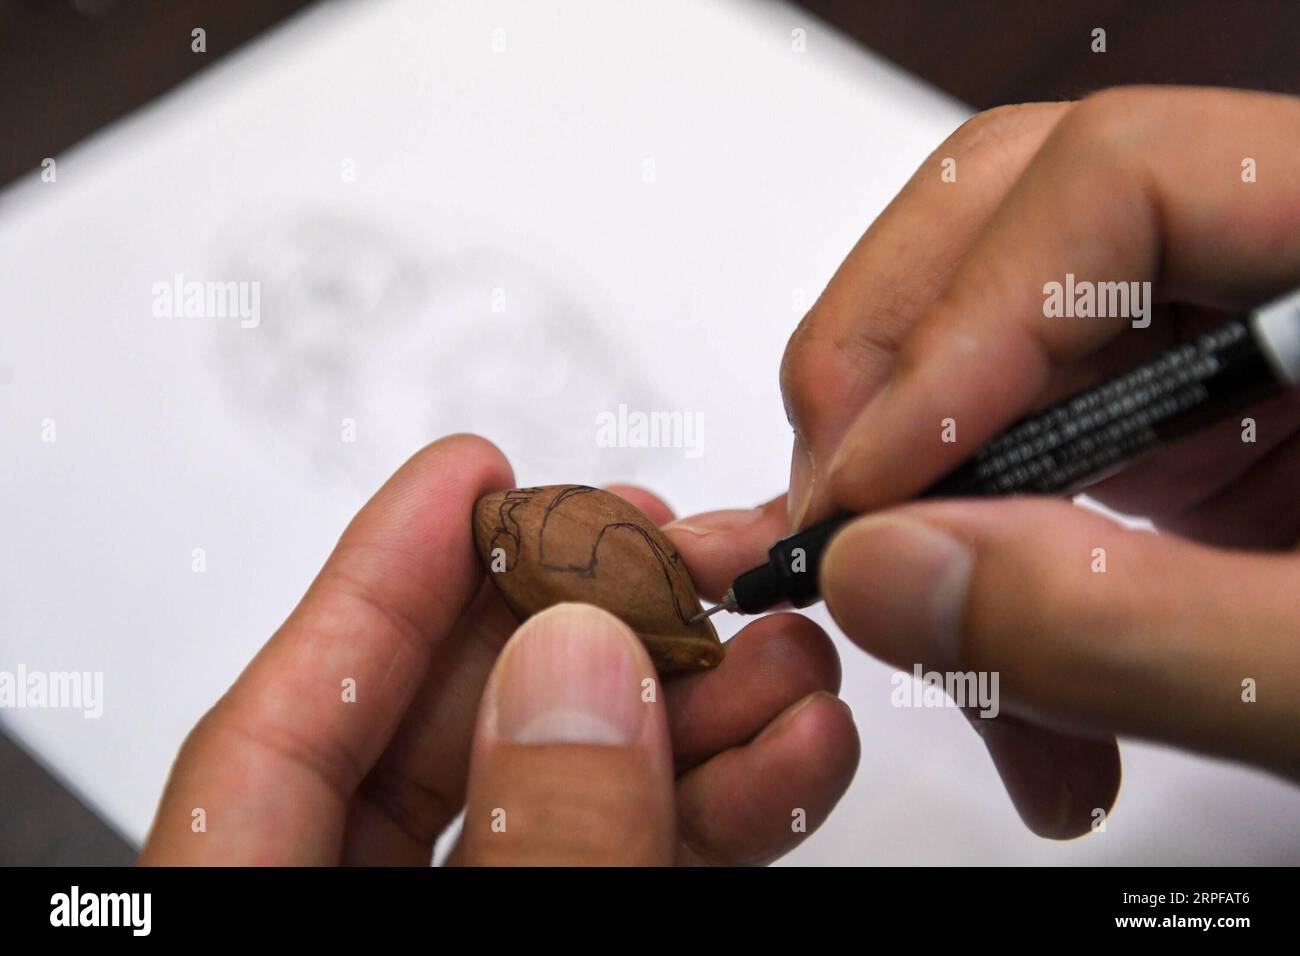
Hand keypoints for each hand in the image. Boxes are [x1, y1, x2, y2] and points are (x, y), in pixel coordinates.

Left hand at [139, 434, 857, 864]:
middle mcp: (355, 912)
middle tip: (680, 549)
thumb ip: (533, 845)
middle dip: (591, 627)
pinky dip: (717, 813)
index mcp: (253, 916)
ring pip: (572, 795)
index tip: (467, 471)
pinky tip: (794, 755)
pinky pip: (634, 864)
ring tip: (787, 651)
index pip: (284, 726)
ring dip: (695, 718)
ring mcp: (467, 934)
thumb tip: (577, 672)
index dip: (376, 580)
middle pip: (451, 732)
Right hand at [677, 86, 1299, 836]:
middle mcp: (1298, 259)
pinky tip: (988, 646)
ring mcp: (1236, 339)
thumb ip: (1134, 626)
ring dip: (922, 491)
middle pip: (1018, 215)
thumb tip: (896, 573)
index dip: (957, 327)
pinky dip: (973, 542)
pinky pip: (1026, 433)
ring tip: (928, 634)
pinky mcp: (1196, 426)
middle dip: (892, 382)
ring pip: (994, 333)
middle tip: (843, 524)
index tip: (871, 489)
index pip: (1118, 178)